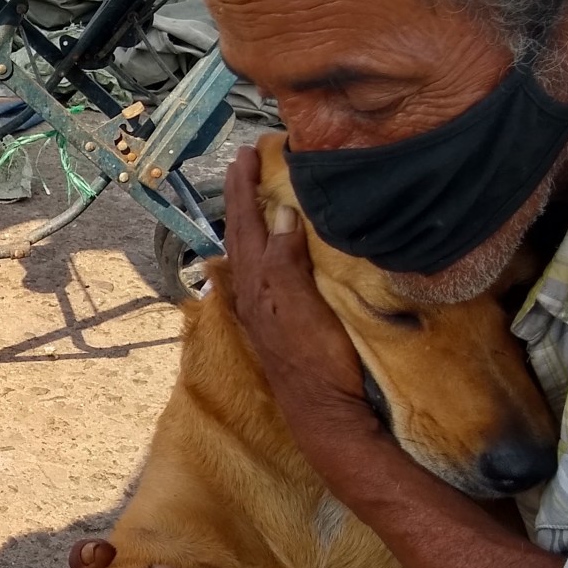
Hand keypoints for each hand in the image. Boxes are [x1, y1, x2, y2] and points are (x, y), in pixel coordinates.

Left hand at [223, 146, 383, 479]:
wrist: (326, 414)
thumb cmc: (317, 362)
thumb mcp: (301, 308)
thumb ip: (285, 262)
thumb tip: (278, 214)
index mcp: (255, 285)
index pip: (245, 224)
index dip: (245, 188)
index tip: (247, 153)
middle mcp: (252, 294)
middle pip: (241, 234)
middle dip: (242, 197)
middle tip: (247, 162)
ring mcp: (263, 309)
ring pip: (250, 251)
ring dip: (251, 219)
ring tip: (257, 192)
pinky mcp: (278, 321)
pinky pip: (264, 269)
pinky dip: (265, 245)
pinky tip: (271, 246)